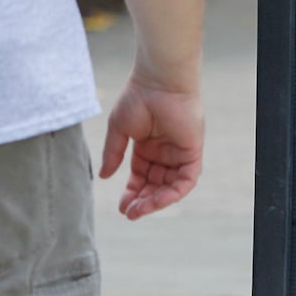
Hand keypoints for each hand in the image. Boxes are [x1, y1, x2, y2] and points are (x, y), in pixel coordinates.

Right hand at [99, 74, 203, 219]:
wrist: (158, 82)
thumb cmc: (138, 98)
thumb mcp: (119, 130)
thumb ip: (113, 154)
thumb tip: (103, 176)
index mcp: (147, 147)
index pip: (141, 177)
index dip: (132, 193)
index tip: (122, 207)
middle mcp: (164, 153)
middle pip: (155, 185)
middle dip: (143, 201)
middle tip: (130, 213)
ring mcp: (179, 154)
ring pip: (169, 187)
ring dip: (155, 201)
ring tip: (139, 210)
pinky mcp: (192, 153)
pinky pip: (186, 180)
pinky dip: (173, 194)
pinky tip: (156, 201)